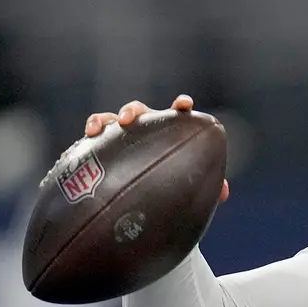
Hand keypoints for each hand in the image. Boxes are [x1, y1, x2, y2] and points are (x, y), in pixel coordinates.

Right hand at [82, 94, 227, 203]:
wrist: (143, 202)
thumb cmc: (171, 188)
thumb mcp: (189, 188)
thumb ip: (209, 188)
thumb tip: (224, 193)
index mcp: (168, 133)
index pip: (176, 114)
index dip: (181, 105)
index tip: (183, 104)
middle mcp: (144, 130)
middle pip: (138, 110)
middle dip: (132, 110)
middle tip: (128, 119)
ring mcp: (122, 137)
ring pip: (111, 120)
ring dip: (106, 120)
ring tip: (101, 128)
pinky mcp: (102, 148)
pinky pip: (93, 138)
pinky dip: (89, 134)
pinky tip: (84, 142)